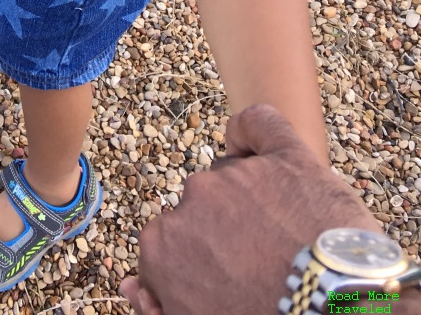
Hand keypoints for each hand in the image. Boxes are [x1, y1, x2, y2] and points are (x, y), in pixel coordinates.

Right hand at [119, 103, 378, 314]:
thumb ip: (158, 306)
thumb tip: (133, 286)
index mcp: (164, 246)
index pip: (169, 244)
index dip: (196, 265)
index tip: (222, 284)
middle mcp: (193, 201)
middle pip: (202, 209)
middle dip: (225, 232)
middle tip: (260, 266)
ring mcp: (239, 175)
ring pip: (234, 177)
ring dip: (250, 199)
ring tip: (285, 239)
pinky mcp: (287, 157)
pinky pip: (260, 123)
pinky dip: (251, 131)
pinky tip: (252, 146)